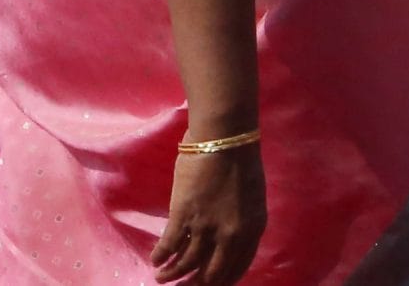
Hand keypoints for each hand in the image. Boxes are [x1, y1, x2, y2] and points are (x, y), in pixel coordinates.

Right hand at [151, 145, 265, 284]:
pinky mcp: (185, 216)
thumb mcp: (251, 199)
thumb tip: (225, 242)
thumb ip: (241, 223)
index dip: (221, 282)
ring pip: (187, 263)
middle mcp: (232, 235)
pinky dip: (161, 256)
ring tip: (162, 278)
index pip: (237, 269)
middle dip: (195, 285)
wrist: (225, 137)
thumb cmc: (240, 161)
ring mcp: (207, 227)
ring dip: (172, 274)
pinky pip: (170, 245)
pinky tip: (155, 259)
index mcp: (253, 230)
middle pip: (211, 273)